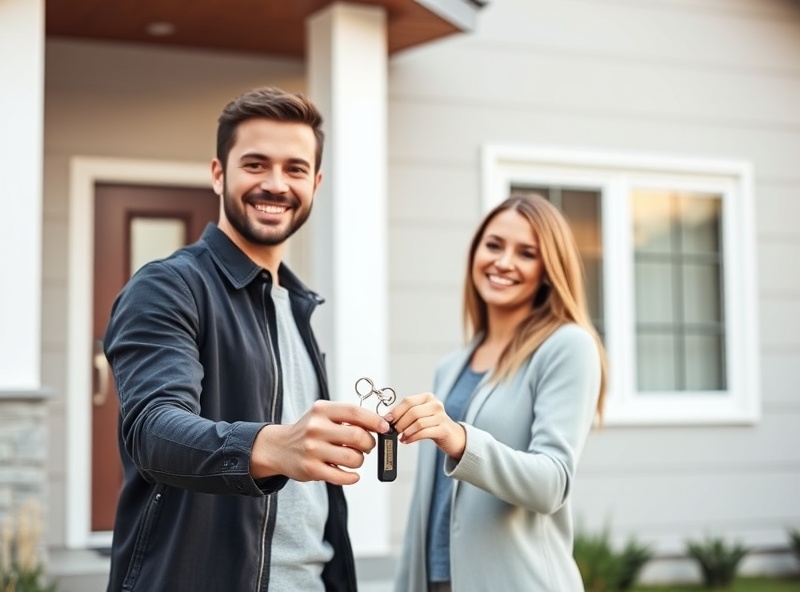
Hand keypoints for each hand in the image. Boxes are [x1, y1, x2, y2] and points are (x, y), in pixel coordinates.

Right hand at [251, 400, 390, 484]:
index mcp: (322, 410)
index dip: (375, 421)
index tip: (385, 428)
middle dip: (370, 443)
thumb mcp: (323, 415)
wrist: (278, 447)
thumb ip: (348, 418)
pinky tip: (351, 474)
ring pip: (353, 458)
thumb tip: (380, 425)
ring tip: (354, 458)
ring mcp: (313, 450)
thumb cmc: (309, 430)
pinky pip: (342, 476)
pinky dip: (353, 477)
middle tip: (367, 446)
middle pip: (358, 436)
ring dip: (360, 460)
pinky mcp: (311, 469)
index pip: (355, 412)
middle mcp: (316, 428)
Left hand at [384, 393, 465, 459]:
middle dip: (400, 423)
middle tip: (393, 431)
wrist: (452, 436)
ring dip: (406, 431)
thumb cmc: (433, 425)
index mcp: (427, 397)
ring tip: (400, 437)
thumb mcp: (421, 415)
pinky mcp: (444, 429)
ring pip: (418, 423)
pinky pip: (424, 432)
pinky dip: (412, 437)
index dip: (396, 411)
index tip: (387, 420)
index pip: (408, 401)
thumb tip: (388, 418)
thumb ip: (406, 414)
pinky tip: (406, 440)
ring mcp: (441, 416)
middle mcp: (436, 404)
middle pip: (413, 412)